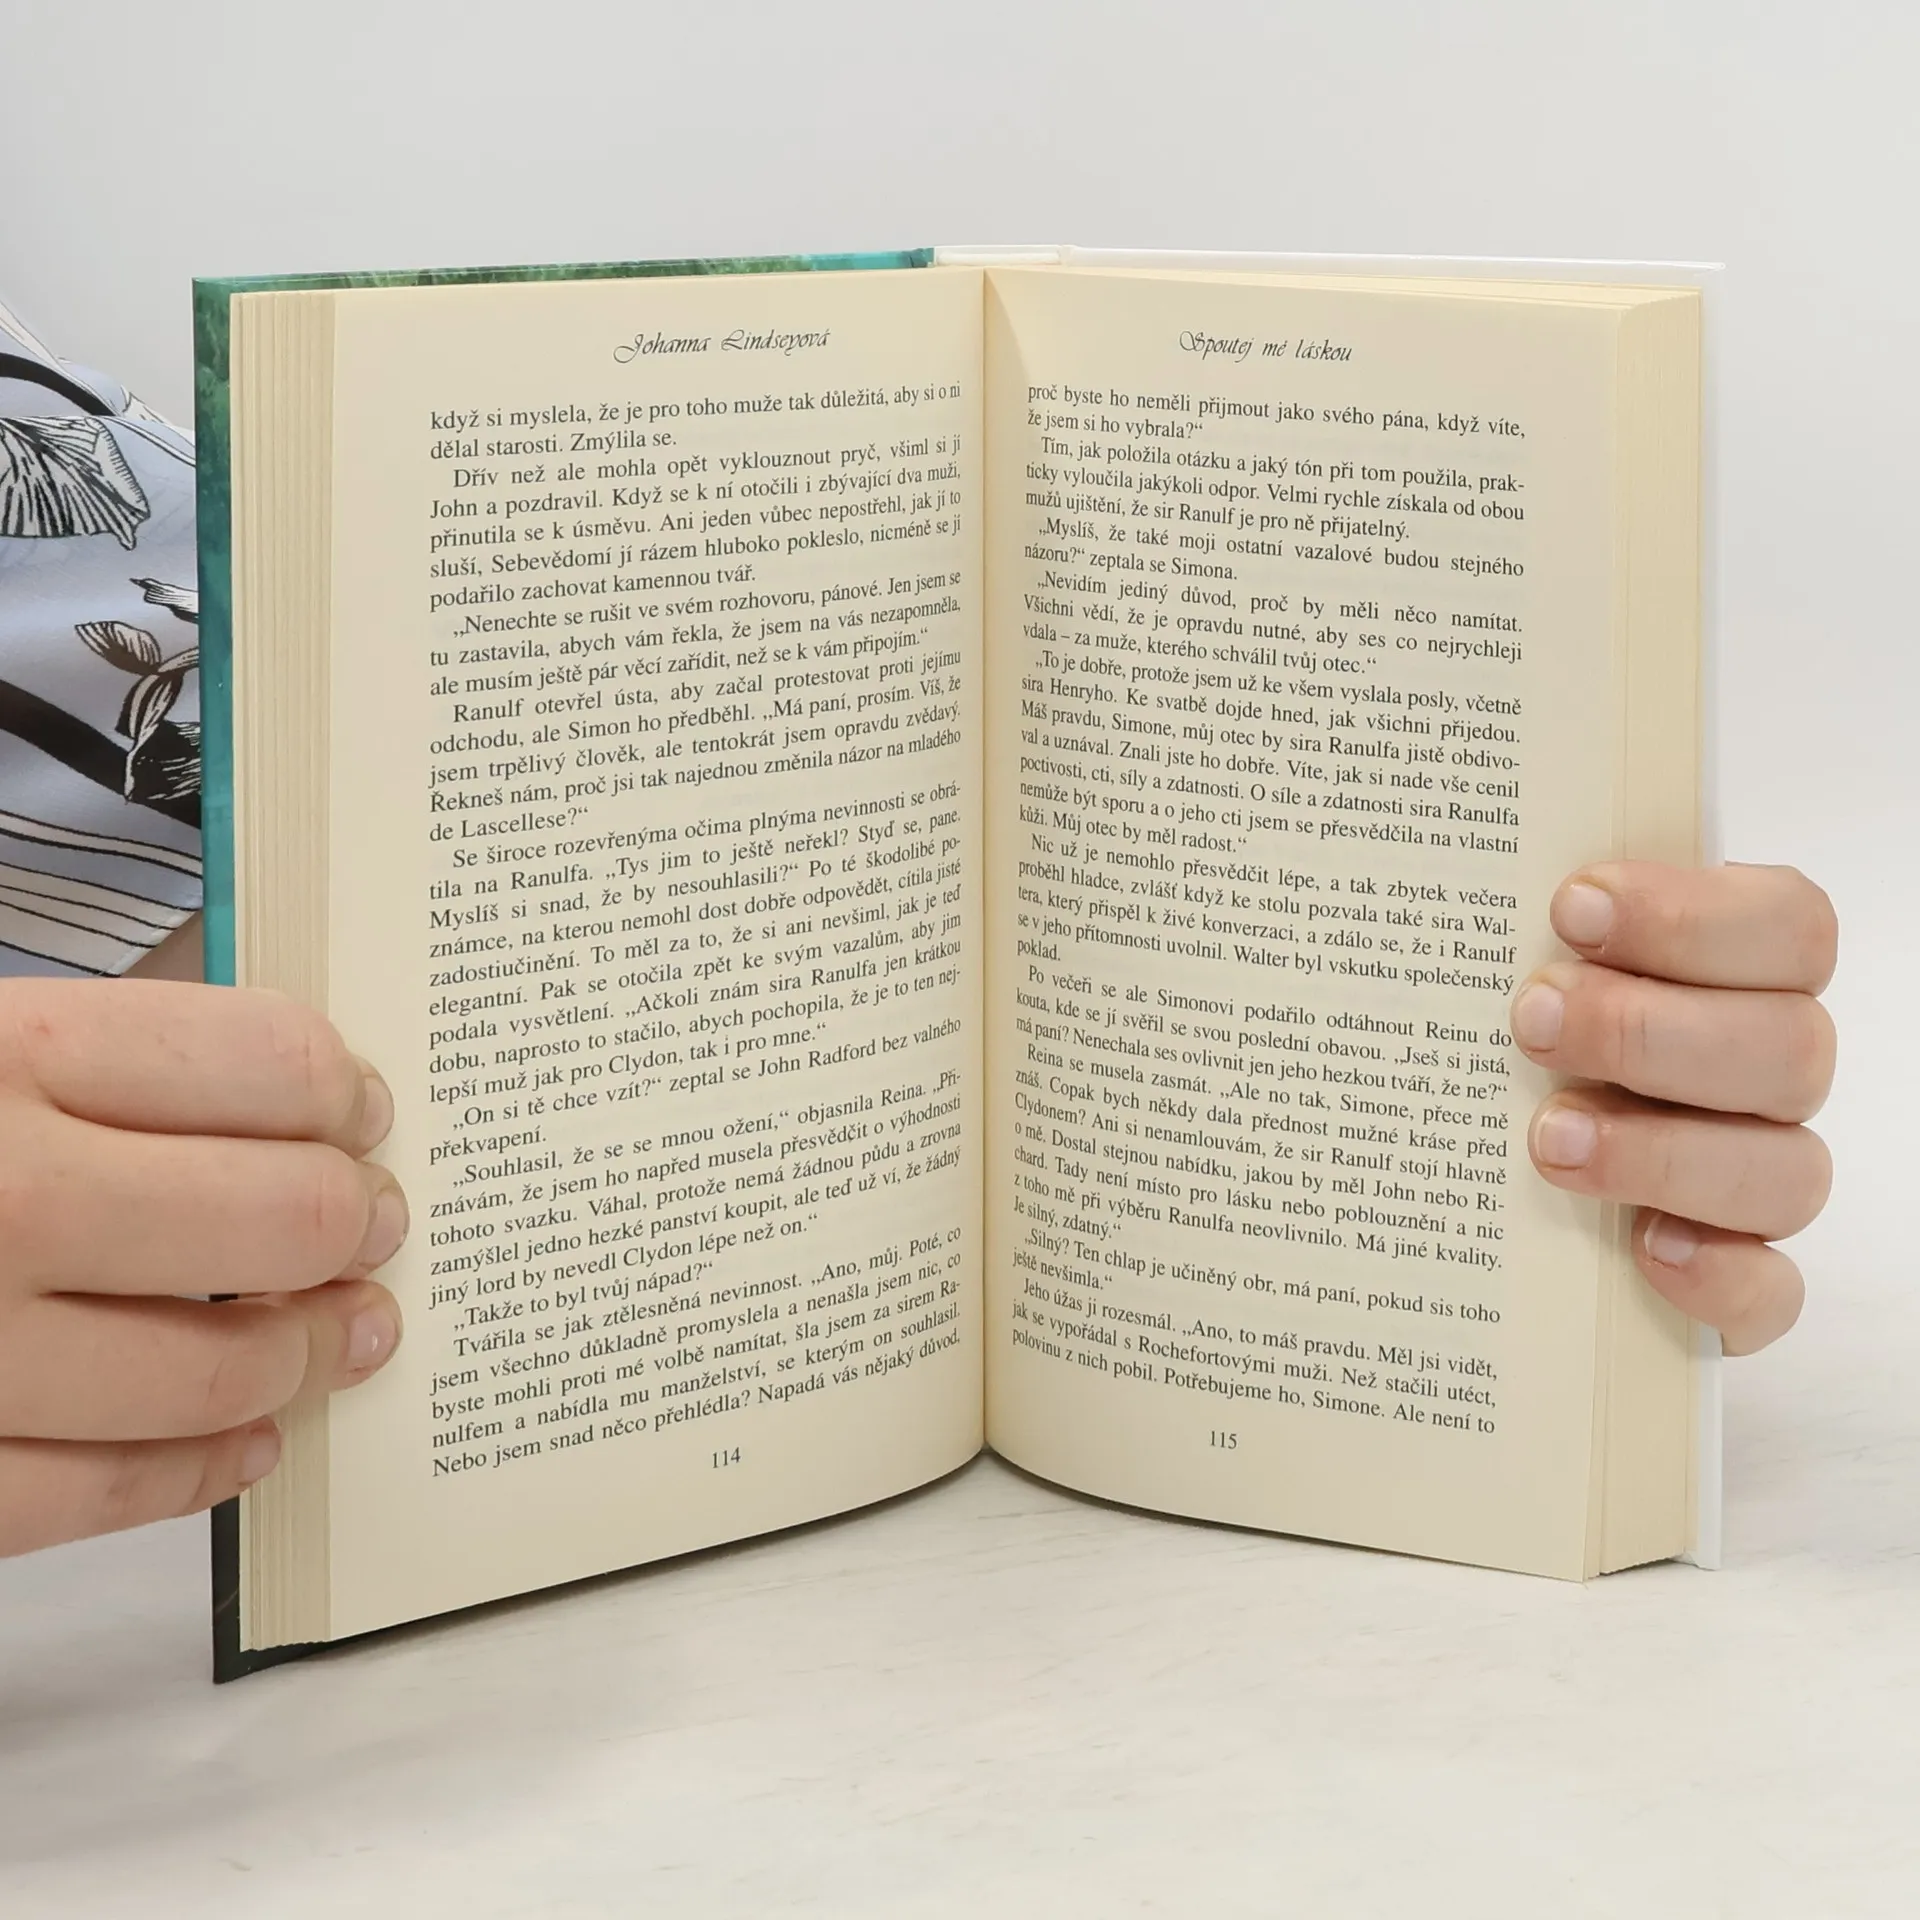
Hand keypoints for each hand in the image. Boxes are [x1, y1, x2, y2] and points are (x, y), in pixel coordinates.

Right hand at [0, 980, 405, 1553]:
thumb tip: (289, 1082)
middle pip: (281, 1216)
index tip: (361, 1115)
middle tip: (373, 1226)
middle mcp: (1, 1198)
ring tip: (340, 1334)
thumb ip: (106, 1059)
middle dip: (353, 1224)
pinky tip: (246, 1441)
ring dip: (306, 1355)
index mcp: (9, 1057)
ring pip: (218, 1370)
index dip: (342, 1095)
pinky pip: (104, 1494)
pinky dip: (200, 1471)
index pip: (268, 1063)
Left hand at [1513, 863, 1835, 1354]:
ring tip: (1547, 1140)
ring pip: (1787, 1169)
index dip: (1692, 914)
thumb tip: (1426, 859)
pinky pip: (1771, 1290)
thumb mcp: (1499, 962)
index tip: (1570, 908)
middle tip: (1529, 1022)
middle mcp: (1765, 1071)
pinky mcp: (1736, 1279)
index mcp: (1739, 972)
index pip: (1787, 925)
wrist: (1487, 1175)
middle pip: (1788, 1047)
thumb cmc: (1504, 1033)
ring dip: (1664, 1151)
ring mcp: (1757, 1177)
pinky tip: (1640, 1247)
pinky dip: (1718, 1274)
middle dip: (1648, 1031)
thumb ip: (1506, 921)